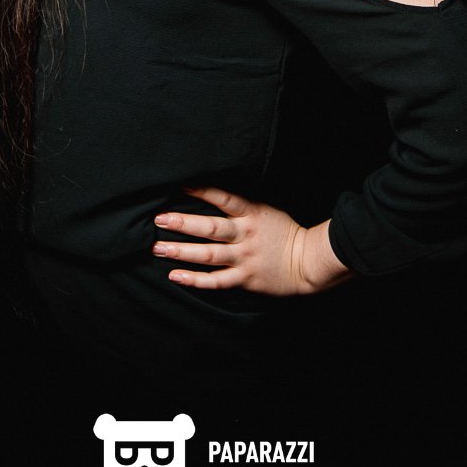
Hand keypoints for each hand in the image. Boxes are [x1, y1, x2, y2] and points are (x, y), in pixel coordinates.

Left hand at [152, 185, 352, 295]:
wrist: (307, 261)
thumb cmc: (284, 233)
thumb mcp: (266, 210)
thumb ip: (243, 207)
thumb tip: (215, 195)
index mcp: (251, 214)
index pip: (223, 199)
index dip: (201, 191)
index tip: (179, 186)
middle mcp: (245, 235)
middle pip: (210, 228)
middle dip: (183, 224)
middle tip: (159, 220)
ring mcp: (244, 258)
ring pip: (208, 254)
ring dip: (182, 251)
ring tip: (159, 248)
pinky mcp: (244, 278)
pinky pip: (216, 280)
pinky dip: (195, 279)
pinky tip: (175, 276)